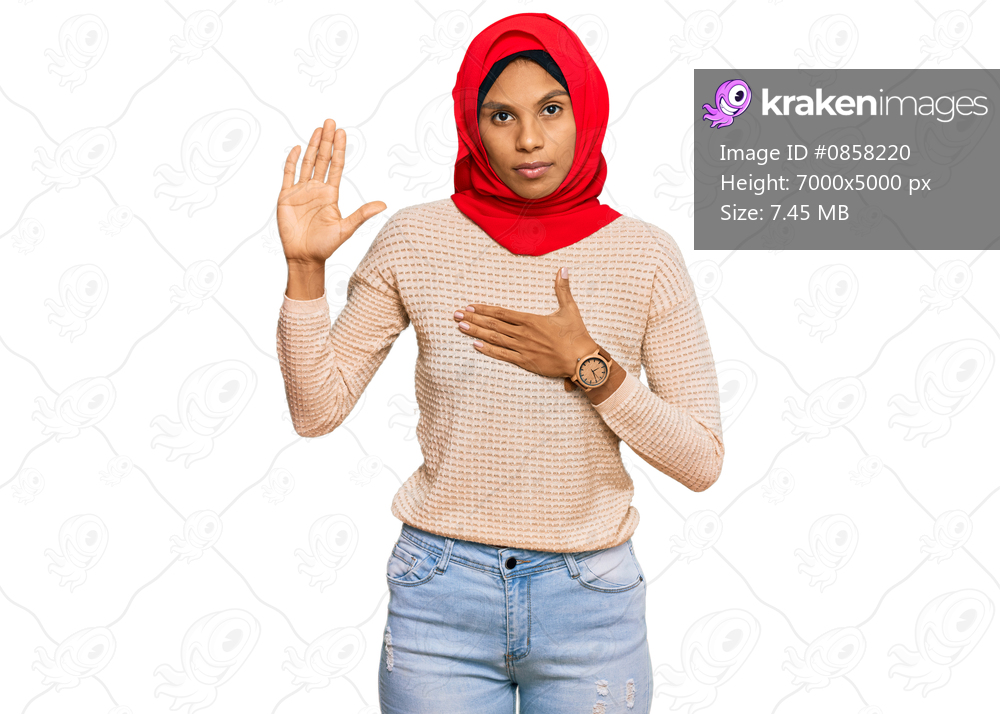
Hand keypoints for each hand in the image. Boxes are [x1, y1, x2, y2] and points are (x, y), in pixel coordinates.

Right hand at [277, 118, 385, 265]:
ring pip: (307, 163)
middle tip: (331, 121)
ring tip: (318, 129)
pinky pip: (288, 175)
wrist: (305, 257)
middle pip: (323, 159)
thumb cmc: (326, 246)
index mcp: (330, 194)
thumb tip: (384, 204)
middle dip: (327, 140)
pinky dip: (291, 161)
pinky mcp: (286, 197)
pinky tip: (297, 148)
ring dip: (312, 146)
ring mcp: (301, 191)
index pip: (336, 166)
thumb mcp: (346, 229)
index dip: (339, 149)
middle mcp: (316, 189)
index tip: (343, 133)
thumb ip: (362, 214)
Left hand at [453, 267, 597, 390]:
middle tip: (455, 315)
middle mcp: (523, 334)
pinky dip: (488, 350)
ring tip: (460, 327)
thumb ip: (563, 289)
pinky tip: (475, 346)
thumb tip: (563, 269)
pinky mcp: (525, 362)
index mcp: (531, 320)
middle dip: (473, 319)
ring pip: (494, 339)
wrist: (582, 360)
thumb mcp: (570, 309)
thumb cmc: (577, 335)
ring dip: (476, 333)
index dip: (484, 310)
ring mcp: (522, 348)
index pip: (502, 313)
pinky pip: (503, 355)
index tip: (470, 306)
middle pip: (493, 325)